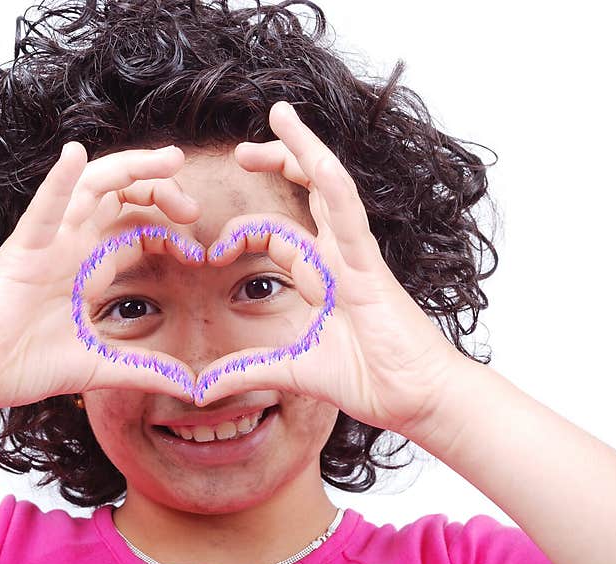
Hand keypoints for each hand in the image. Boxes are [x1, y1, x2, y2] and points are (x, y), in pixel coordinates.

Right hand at [0, 142, 201, 415]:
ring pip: (93, 188)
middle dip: (161, 191)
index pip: (136, 231)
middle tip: (192, 206)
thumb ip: (145, 371)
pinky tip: (75, 154)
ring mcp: (49, 243)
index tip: (199, 254)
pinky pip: (43, 208)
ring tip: (169, 160)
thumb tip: (192, 387)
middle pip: (122, 199)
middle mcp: (72, 247)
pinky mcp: (23, 250)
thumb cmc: (22, 365)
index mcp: (88, 269)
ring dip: (131, 168)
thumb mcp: (100, 367)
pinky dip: (59, 181)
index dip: (170, 233)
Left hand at [197, 101, 466, 440]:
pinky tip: (317, 158)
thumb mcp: (291, 371)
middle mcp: (340, 257)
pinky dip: (334, 187)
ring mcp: (357, 257)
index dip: (243, 233)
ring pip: (331, 188)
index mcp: (324, 276)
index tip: (212, 253)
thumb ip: (246, 371)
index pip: (279, 234)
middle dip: (277, 163)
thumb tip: (200, 388)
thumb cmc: (370, 378)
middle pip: (308, 194)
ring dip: (305, 149)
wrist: (415, 397)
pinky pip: (352, 217)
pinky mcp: (371, 268)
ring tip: (280, 114)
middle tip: (241, 150)